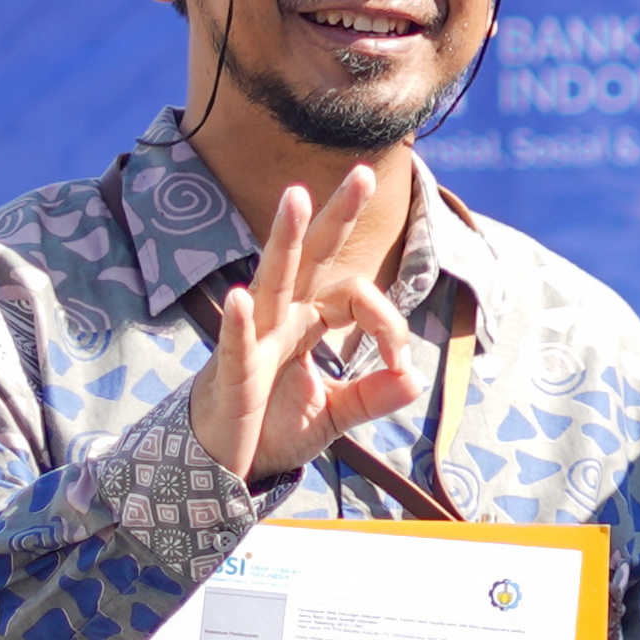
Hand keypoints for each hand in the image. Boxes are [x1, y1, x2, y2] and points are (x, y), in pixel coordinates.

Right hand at [184, 170, 415, 483]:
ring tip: (295, 198)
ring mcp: (255, 340)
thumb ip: (373, 396)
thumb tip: (414, 379)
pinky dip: (240, 322)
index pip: (355, 296)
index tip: (398, 360)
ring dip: (285, 240)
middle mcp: (282, 320)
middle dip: (337, 217)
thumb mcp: (334, 416)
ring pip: (273, 281)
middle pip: (313, 258)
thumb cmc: (272, 429)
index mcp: (308, 323)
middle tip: (364, 175)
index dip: (387, 321)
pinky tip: (241, 297)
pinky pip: (238, 342)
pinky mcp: (233, 373)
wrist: (224, 464)